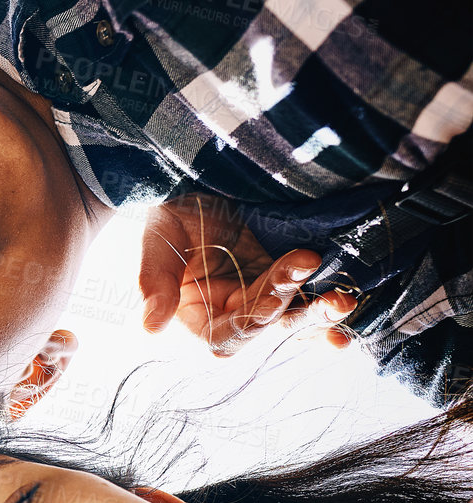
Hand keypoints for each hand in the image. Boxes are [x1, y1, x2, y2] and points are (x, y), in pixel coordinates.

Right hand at [138, 194, 356, 354]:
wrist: (212, 167)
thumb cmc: (179, 200)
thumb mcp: (161, 233)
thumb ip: (154, 280)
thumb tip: (150, 329)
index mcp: (199, 311)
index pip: (225, 335)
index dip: (247, 325)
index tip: (266, 301)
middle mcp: (237, 309)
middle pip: (269, 325)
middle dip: (291, 306)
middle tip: (305, 267)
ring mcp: (271, 293)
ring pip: (298, 317)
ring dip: (320, 312)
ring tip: (341, 298)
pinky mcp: (299, 277)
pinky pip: (318, 300)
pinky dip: (335, 314)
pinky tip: (352, 312)